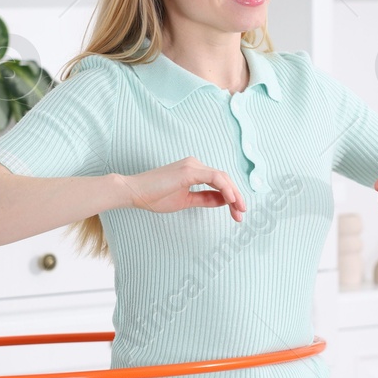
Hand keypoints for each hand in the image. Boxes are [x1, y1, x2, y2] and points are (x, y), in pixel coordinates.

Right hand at [121, 156, 246, 221]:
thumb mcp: (186, 200)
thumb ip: (205, 199)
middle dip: (236, 197)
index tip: (237, 212)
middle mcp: (195, 164)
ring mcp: (192, 166)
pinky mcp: (189, 171)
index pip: (219, 181)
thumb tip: (224, 201)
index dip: (231, 197)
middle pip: (224, 178)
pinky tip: (231, 200)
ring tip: (239, 210)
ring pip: (222, 177)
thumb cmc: (154, 196)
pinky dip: (225, 188)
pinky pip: (215, 178)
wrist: (134, 192)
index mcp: (193, 170)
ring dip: (234, 194)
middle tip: (242, 214)